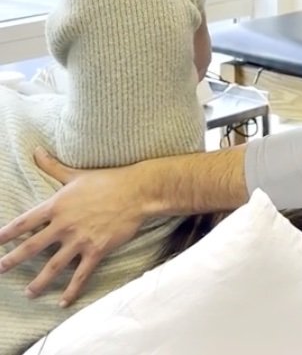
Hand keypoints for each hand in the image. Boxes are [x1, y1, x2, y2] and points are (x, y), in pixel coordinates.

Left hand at [0, 149, 146, 305]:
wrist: (136, 192)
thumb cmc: (106, 180)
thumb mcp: (76, 174)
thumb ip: (52, 166)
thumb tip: (35, 150)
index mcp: (57, 205)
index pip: (24, 222)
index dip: (6, 233)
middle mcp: (64, 225)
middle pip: (32, 247)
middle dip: (13, 260)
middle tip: (0, 270)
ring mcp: (79, 240)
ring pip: (52, 267)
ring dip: (38, 282)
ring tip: (28, 293)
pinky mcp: (96, 251)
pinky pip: (80, 275)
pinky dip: (71, 291)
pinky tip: (63, 302)